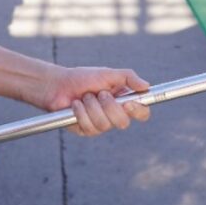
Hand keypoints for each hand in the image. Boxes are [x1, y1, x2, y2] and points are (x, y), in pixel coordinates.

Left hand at [35, 67, 149, 136]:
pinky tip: (75, 105)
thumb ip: (128, 77)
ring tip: (84, 97)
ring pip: (104, 124)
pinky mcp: (87, 131)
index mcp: (124, 101)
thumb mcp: (108, 73)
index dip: (138, 111)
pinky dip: (81, 112)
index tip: (127, 103)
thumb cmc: (84, 78)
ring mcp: (101, 125)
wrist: (59, 85)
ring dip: (92, 106)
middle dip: (109, 106)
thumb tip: (146, 86)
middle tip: (99, 93)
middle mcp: (115, 115)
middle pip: (123, 122)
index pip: (142, 112)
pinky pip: (89, 126)